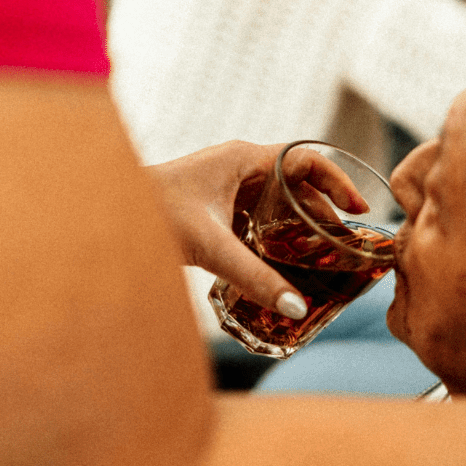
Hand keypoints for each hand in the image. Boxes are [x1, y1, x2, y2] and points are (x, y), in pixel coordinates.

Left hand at [148, 141, 367, 317]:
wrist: (107, 213)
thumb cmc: (153, 214)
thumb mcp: (211, 247)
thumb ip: (254, 277)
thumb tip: (296, 307)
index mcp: (244, 159)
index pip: (307, 159)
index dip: (338, 180)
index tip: (358, 208)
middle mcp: (238, 166)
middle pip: (296, 182)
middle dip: (323, 210)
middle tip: (345, 241)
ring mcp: (225, 185)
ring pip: (277, 200)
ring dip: (299, 223)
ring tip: (322, 253)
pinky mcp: (214, 205)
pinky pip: (256, 214)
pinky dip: (275, 232)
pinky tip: (282, 260)